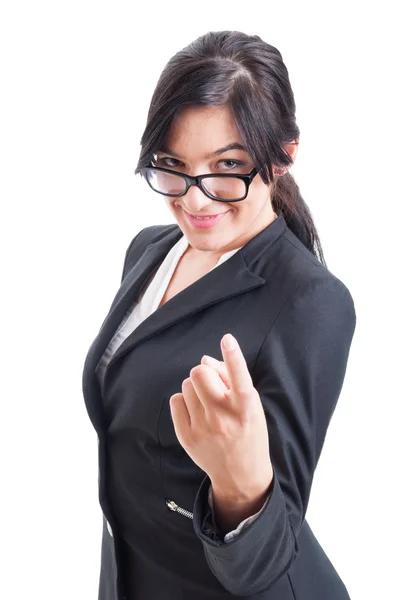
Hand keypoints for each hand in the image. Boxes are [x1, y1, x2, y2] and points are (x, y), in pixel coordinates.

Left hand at [169, 334, 272, 495]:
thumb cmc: (247, 431)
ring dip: (195, 388)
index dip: (234, 356)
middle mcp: (224, 418)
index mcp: (245, 408)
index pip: (240, 378)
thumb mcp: (250, 406)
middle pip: (199, 373)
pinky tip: (196, 413)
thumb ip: (231, 379)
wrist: (240, 474)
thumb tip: (205, 360)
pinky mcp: (187, 436)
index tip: (228, 339)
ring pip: (186, 385)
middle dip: (204, 373)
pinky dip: (184, 401)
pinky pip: (175, 400)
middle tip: (213, 385)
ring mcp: (203, 428)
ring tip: (206, 403)